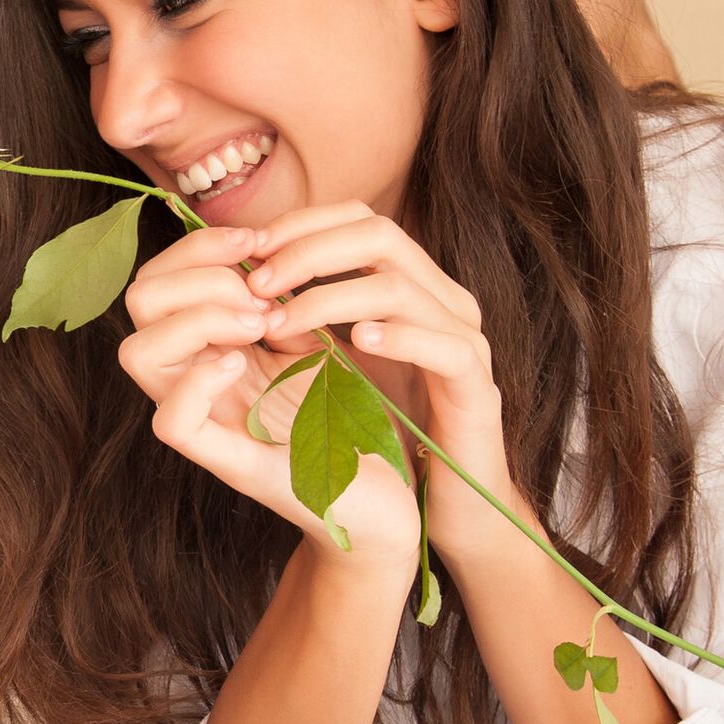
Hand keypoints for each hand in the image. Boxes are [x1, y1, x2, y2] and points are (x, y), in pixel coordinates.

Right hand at [118, 224, 420, 564]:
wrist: (384, 498)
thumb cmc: (352, 417)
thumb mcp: (313, 339)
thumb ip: (279, 297)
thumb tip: (261, 245)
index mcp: (209, 345)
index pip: (160, 275)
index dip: (198, 244)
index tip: (257, 242)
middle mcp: (194, 379)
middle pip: (138, 301)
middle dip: (200, 274)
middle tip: (262, 296)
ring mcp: (206, 420)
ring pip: (138, 353)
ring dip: (199, 318)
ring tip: (259, 326)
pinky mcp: (229, 462)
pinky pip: (171, 423)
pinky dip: (199, 382)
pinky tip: (244, 364)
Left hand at [243, 202, 530, 558]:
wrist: (445, 503)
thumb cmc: (387, 432)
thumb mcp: (341, 366)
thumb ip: (310, 322)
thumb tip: (246, 286)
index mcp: (414, 287)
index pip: (360, 220)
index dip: (302, 224)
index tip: (248, 249)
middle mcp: (444, 301)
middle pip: (380, 235)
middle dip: (309, 250)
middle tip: (257, 282)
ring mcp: (465, 340)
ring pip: (400, 287)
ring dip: (330, 296)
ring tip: (280, 321)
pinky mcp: (477, 388)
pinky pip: (443, 348)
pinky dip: (397, 338)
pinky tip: (354, 342)